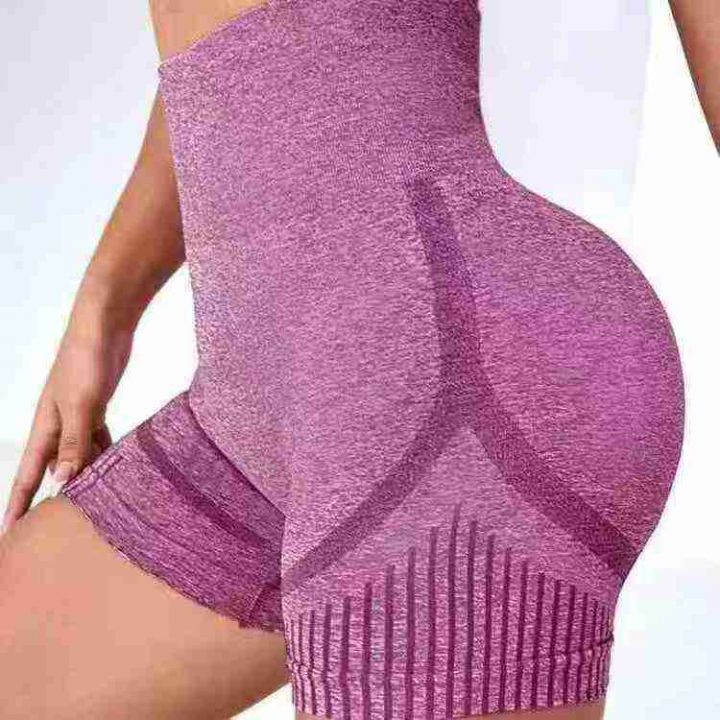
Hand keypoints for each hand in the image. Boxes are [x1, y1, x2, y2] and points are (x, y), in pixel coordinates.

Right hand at [2, 321, 132, 533]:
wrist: (104, 327)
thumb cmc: (86, 361)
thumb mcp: (81, 404)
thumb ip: (74, 443)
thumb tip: (63, 482)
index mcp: (45, 428)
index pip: (28, 475)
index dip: (18, 504)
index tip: (10, 533)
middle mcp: (58, 426)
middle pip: (51, 471)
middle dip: (51, 497)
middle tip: (58, 529)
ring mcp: (78, 417)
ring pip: (78, 457)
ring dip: (83, 476)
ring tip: (93, 505)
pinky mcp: (97, 408)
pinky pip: (97, 440)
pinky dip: (103, 454)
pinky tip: (112, 468)